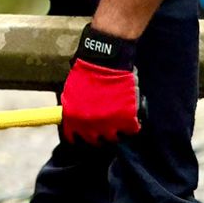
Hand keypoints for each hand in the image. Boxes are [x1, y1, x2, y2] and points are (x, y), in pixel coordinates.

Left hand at [59, 24, 140, 143]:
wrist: (106, 61)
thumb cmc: (86, 72)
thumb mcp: (71, 93)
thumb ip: (72, 109)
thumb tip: (73, 120)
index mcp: (73, 119)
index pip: (73, 137)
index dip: (79, 136)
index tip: (84, 136)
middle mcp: (89, 126)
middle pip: (95, 141)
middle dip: (98, 136)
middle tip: (104, 129)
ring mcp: (109, 124)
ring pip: (113, 138)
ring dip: (115, 132)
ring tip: (118, 123)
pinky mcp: (127, 119)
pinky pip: (132, 130)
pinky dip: (132, 126)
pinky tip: (130, 119)